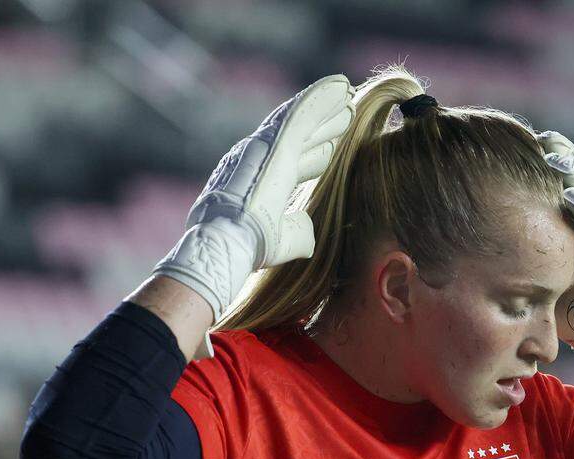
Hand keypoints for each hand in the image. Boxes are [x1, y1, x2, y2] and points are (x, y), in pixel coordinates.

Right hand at [153, 74, 354, 357]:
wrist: (226, 247)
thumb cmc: (248, 255)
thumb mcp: (281, 243)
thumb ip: (296, 234)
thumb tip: (311, 234)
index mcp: (261, 185)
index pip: (292, 165)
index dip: (314, 156)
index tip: (332, 148)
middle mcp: (258, 161)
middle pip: (298, 140)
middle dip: (322, 128)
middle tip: (346, 115)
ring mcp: (264, 150)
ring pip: (301, 122)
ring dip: (325, 110)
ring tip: (346, 96)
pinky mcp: (273, 145)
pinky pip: (301, 114)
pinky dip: (319, 98)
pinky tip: (338, 88)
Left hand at [536, 130, 573, 363]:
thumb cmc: (571, 310)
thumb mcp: (538, 272)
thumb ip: (518, 252)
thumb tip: (471, 239)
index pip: (559, 182)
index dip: (542, 162)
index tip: (515, 143)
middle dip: (559, 156)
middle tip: (537, 138)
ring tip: (552, 157)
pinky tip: (572, 197)